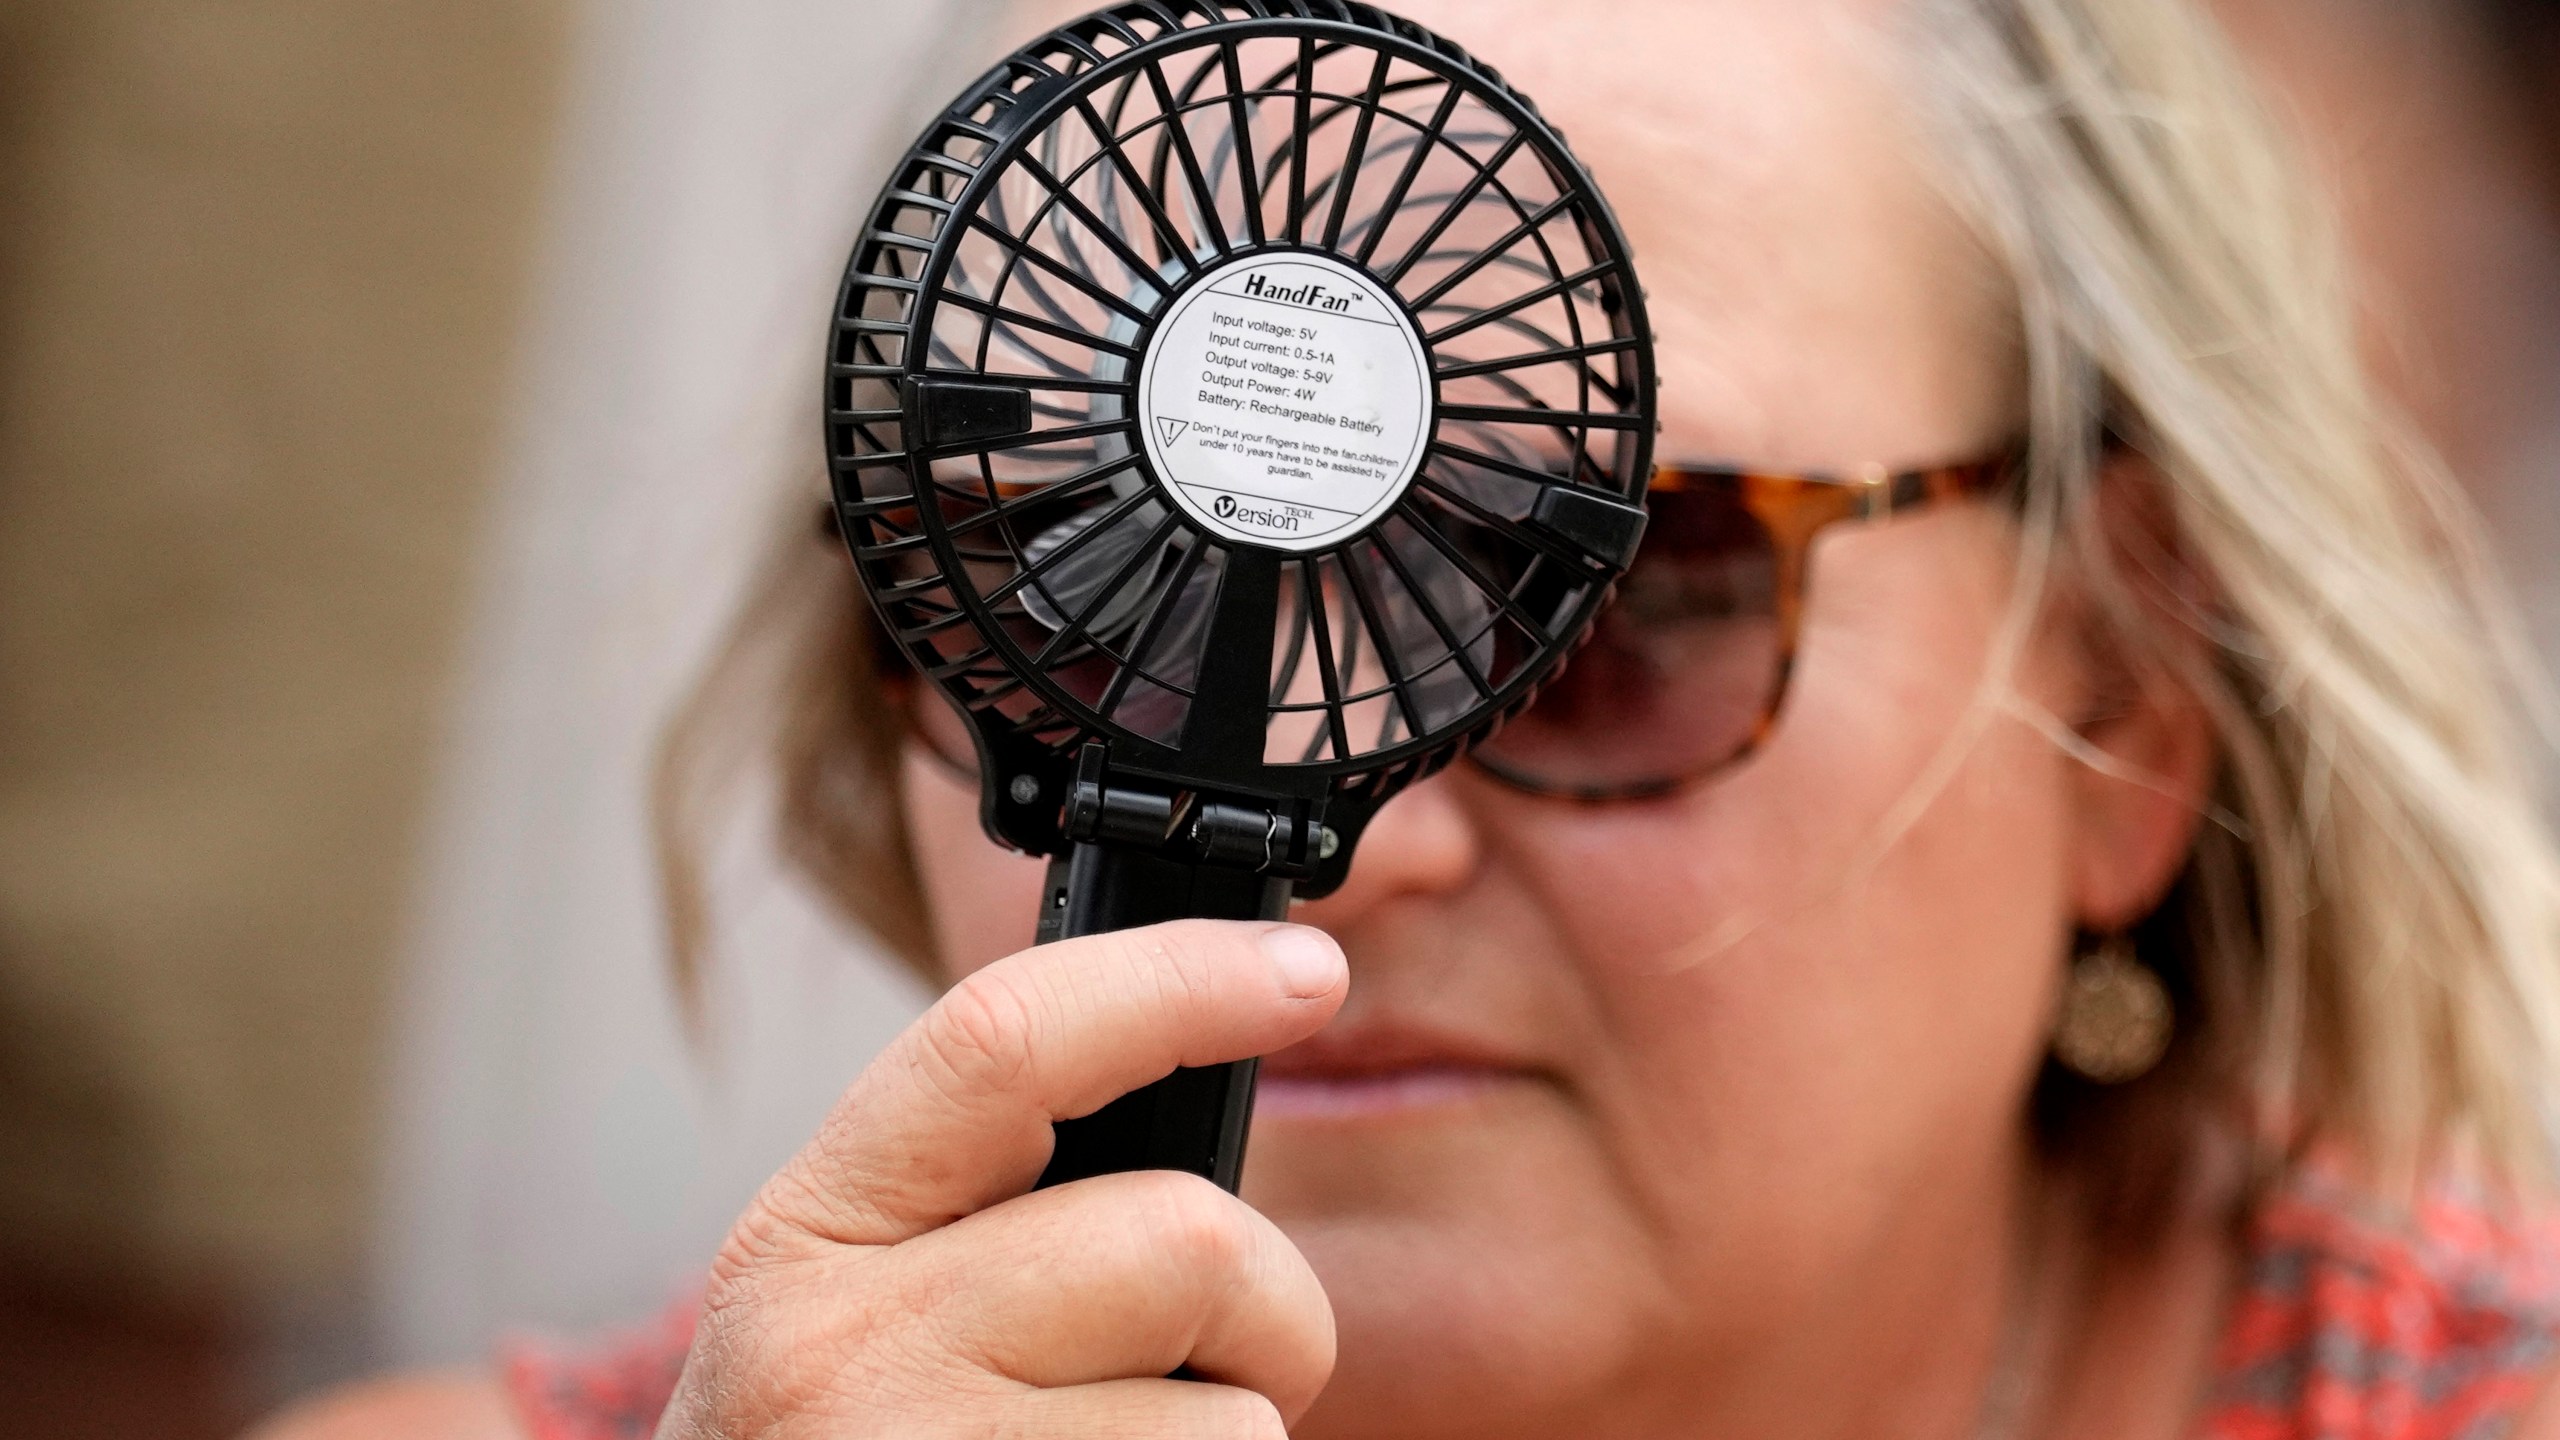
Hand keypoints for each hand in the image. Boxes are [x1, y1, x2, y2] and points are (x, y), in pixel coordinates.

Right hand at [654, 919, 1348, 1437]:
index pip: (1001, 1042)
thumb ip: (996, 1211)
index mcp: (805, 1239)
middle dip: (1269, 1313)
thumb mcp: (858, 1317)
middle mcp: (834, 1354)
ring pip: (1237, 1422)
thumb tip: (1212, 1079)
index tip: (1302, 972)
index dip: (1176, 981)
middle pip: (1188, 1240)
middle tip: (1221, 1375)